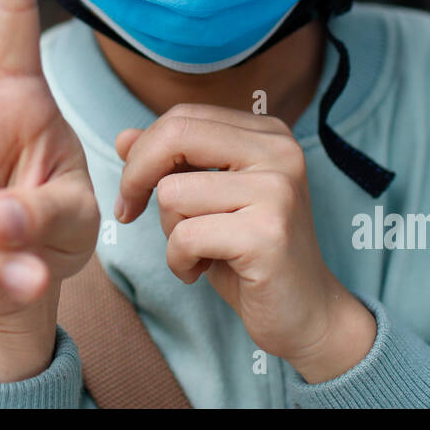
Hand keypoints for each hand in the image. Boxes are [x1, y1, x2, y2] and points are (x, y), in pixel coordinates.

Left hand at [115, 104, 375, 383]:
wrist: (306, 312)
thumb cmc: (250, 254)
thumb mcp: (207, 200)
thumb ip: (172, 163)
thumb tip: (124, 137)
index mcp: (268, 135)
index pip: (183, 117)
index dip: (143, 152)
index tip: (131, 190)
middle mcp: (279, 153)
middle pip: (176, 137)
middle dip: (136, 177)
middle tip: (130, 212)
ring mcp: (276, 192)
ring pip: (172, 191)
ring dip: (168, 231)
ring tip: (196, 251)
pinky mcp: (267, 235)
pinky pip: (186, 236)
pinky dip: (179, 261)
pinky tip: (200, 272)